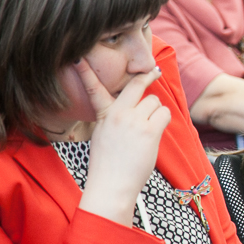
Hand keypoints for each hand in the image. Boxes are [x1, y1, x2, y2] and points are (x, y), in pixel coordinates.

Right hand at [78, 61, 170, 224]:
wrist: (112, 185)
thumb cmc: (109, 164)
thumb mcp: (103, 135)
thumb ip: (115, 118)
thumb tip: (136, 108)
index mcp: (104, 115)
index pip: (93, 89)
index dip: (85, 72)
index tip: (79, 58)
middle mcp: (118, 114)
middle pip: (136, 86)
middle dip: (146, 77)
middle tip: (154, 72)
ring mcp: (134, 121)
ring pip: (155, 101)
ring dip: (156, 112)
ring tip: (148, 128)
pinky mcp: (150, 130)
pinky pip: (165, 113)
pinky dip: (164, 120)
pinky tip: (156, 132)